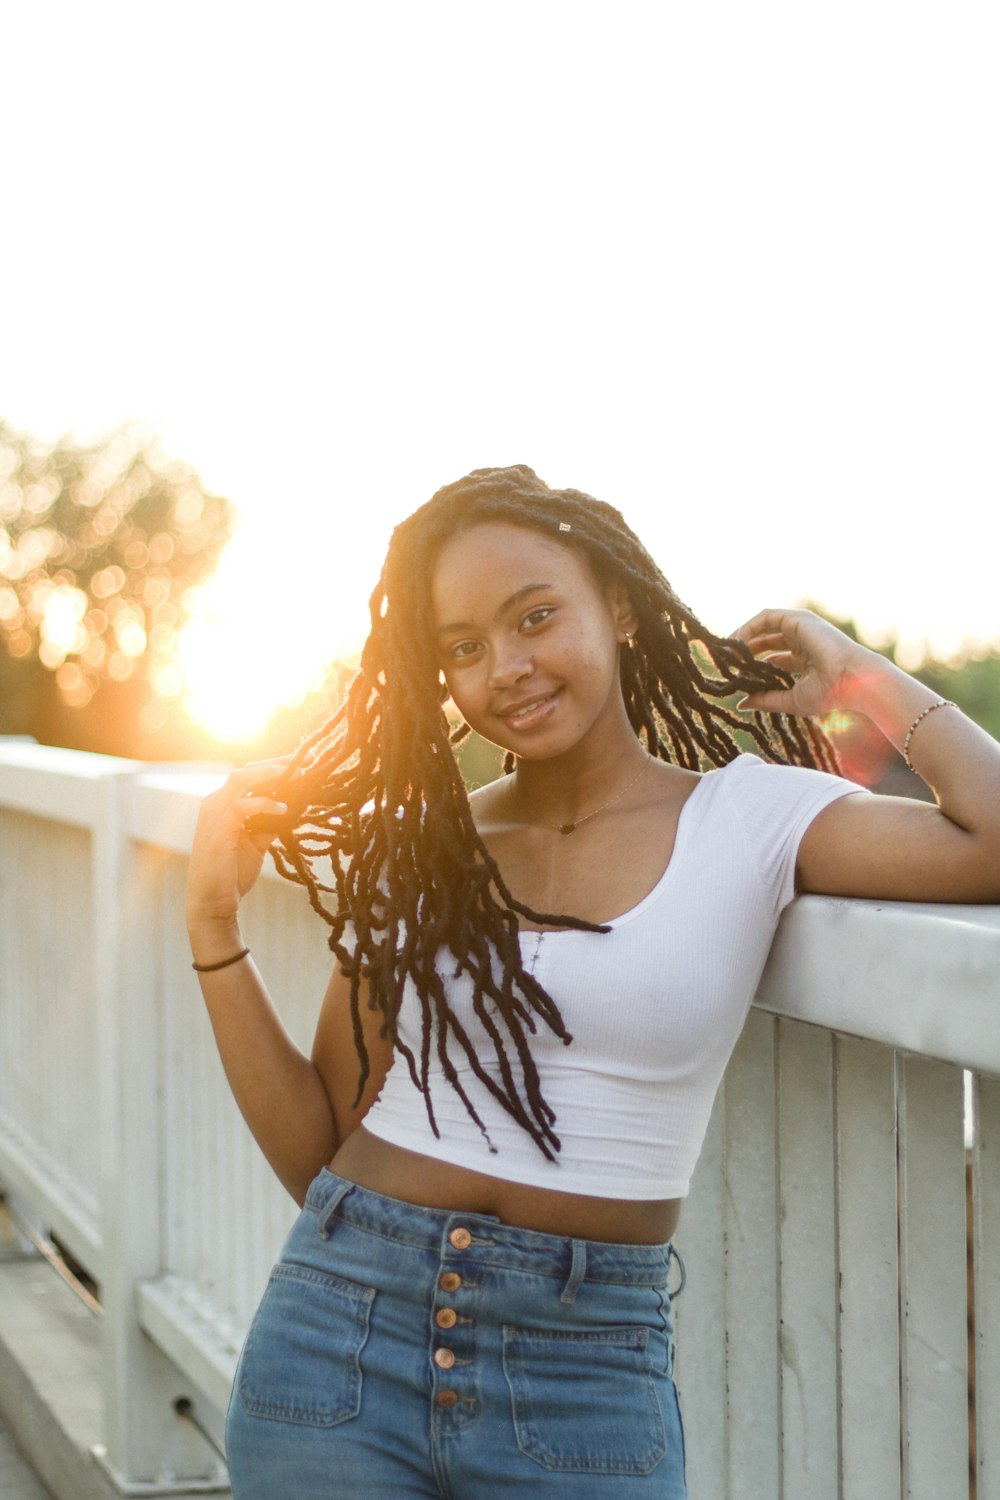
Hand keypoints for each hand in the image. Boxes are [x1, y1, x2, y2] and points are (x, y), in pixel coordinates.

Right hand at [185, 760, 290, 937]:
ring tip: (295, 774)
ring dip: (269, 774)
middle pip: (246, 771)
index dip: (274, 767)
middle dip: (276, 763)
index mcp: (222, 804)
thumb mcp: (255, 843)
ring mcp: (213, 815)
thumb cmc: (231, 873)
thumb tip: (294, 808)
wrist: (211, 904)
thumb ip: (269, 824)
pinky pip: (241, 807)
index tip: (303, 762)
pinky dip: (264, 804)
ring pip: (240, 779)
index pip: (248, 776)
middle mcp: (214, 803)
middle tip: (306, 759)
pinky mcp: (218, 831)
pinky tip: (283, 808)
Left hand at [730, 608, 876, 717]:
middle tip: (723, 662)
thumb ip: (766, 699)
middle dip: (742, 650)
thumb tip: (741, 704)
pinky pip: (766, 618)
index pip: (771, 659)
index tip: (732, 675)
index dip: (750, 665)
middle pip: (764, 641)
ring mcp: (800, 629)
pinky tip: (736, 642)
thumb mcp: (791, 699)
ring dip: (742, 637)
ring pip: (762, 627)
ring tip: (725, 652)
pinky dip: (748, 627)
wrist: (852, 680)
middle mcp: (801, 642)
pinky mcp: (797, 619)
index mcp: (803, 661)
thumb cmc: (830, 693)